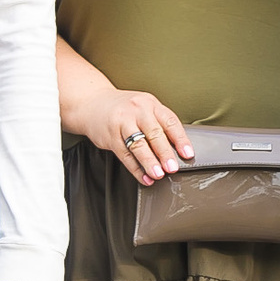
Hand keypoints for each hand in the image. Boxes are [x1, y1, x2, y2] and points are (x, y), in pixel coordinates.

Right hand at [73, 86, 192, 183]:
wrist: (92, 102)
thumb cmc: (124, 108)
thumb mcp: (143, 108)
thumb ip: (158, 123)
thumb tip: (177, 149)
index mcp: (150, 104)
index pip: (170, 122)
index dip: (180, 139)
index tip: (188, 154)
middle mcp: (137, 111)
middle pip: (154, 133)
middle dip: (165, 153)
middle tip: (173, 168)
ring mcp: (122, 123)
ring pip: (138, 145)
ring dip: (150, 162)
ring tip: (158, 175)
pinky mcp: (110, 136)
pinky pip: (125, 155)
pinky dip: (136, 169)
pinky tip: (144, 177)